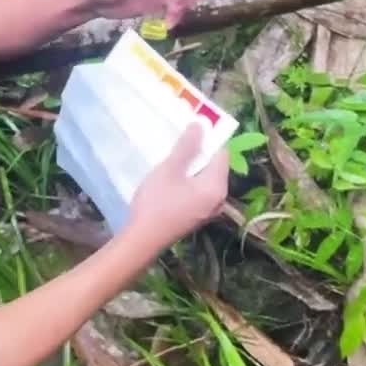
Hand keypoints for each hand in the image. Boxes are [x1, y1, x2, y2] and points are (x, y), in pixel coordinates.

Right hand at [128, 124, 230, 246]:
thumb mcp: (170, 169)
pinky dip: (189, 182)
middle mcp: (219, 199)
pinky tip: (171, 180)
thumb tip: (202, 125)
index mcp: (217, 186)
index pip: (222, 153)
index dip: (208, 139)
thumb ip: (187, 146)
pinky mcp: (197, 216)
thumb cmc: (157, 202)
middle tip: (178, 144)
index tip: (190, 132)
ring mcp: (209, 211)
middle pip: (215, 167)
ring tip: (172, 159)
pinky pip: (199, 192)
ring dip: (192, 167)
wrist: (143, 240)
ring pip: (205, 180)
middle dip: (199, 153)